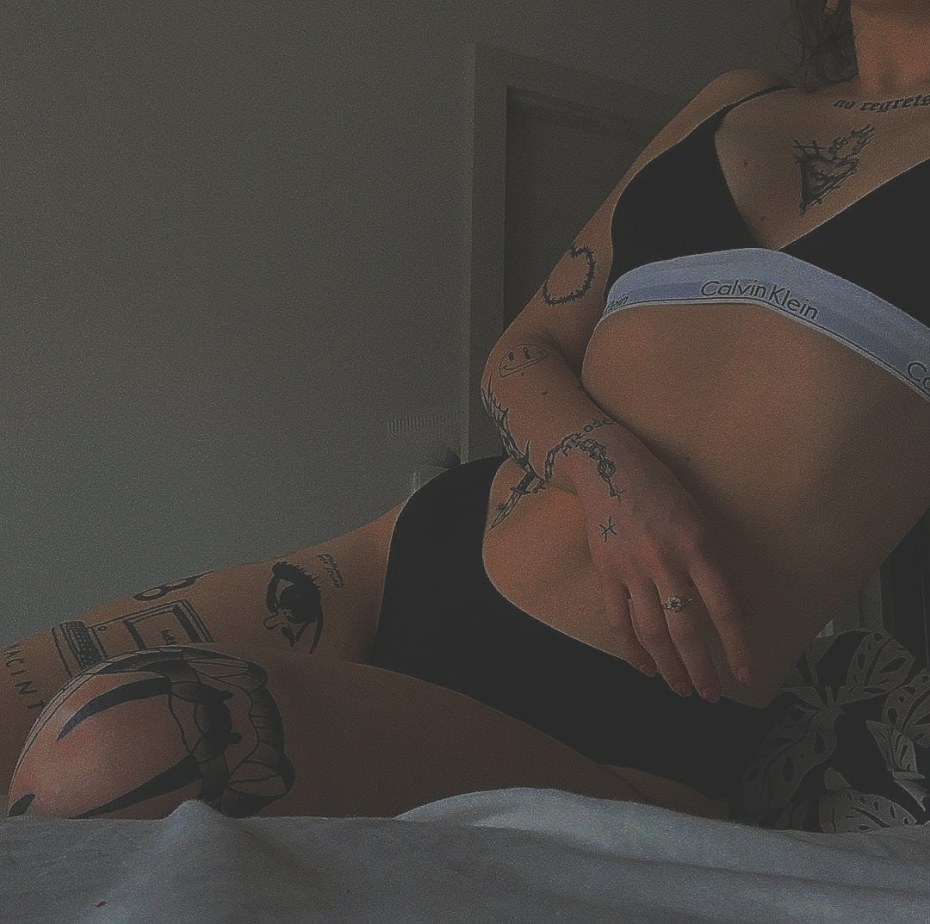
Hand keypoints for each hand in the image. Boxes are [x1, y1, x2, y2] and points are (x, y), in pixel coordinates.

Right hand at [573, 439, 752, 700]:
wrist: (610, 468)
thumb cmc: (663, 492)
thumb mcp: (700, 521)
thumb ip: (718, 567)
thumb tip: (743, 611)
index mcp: (697, 548)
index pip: (723, 609)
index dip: (735, 647)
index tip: (744, 677)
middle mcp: (666, 562)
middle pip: (685, 629)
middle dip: (700, 668)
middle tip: (709, 696)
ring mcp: (632, 569)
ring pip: (650, 631)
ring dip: (667, 666)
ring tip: (679, 689)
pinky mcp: (606, 572)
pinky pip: (618, 619)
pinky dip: (630, 648)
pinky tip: (642, 667)